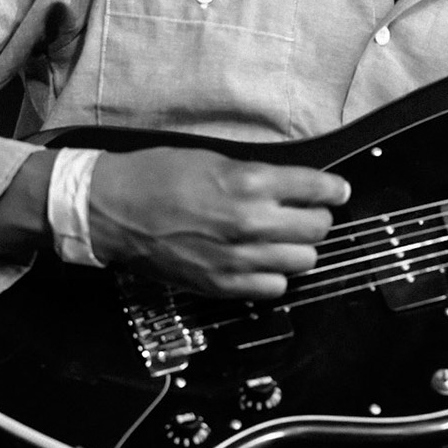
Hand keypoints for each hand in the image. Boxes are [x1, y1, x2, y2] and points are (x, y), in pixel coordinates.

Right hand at [85, 147, 346, 299]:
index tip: (337, 191)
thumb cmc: (156, 176)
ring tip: (281, 239)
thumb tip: (296, 188)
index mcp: (249, 183)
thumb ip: (260, 177)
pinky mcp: (220, 285)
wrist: (110, 209)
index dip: (333, 190)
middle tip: (305, 213)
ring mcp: (236, 259)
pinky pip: (274, 289)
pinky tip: (261, 262)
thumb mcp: (216, 158)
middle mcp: (249, 223)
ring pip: (303, 261)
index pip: (318, 190)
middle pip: (317, 229)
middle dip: (316, 218)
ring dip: (297, 249)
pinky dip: (274, 276)